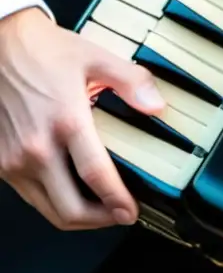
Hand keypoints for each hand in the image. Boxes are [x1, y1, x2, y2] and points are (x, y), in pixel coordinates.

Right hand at [0, 8, 164, 229]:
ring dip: (77, 218)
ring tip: (102, 210)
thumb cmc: (44, 52)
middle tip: (122, 215)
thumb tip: (157, 107)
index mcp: (65, 122)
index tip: (132, 211)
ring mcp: (13, 159)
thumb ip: (132, 82)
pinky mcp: (0, 162)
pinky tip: (73, 193)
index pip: (96, 175)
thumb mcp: (97, 58)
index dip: (117, 201)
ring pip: (47, 209)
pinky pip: (30, 196)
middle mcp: (36, 147)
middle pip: (69, 208)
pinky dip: (54, 202)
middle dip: (100, 220)